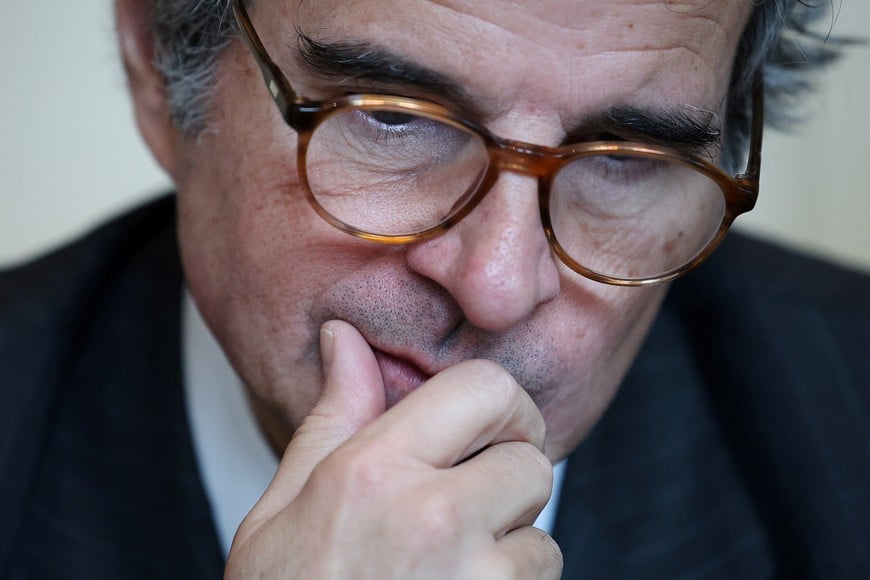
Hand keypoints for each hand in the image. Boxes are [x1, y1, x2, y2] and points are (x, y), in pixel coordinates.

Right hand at [224, 320, 561, 578]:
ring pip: (543, 539)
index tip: (493, 425)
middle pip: (531, 462)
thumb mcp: (283, 508)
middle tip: (465, 505)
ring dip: (510, 552)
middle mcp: (433, 520)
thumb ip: (333, 417)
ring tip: (447, 574)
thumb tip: (347, 341)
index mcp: (374, 473)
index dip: (501, 403)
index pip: (485, 388)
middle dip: (507, 479)